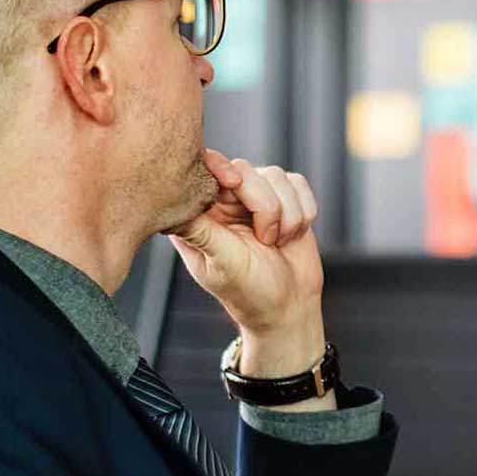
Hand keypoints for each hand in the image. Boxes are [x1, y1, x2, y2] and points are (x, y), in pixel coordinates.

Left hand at [165, 151, 333, 407]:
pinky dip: (303, 211)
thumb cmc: (250, 292)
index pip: (203, 171)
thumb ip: (202, 231)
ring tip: (278, 243)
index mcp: (200, 215)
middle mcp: (226, 201)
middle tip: (266, 239)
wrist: (290, 307)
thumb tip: (172, 210)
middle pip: (244, 169)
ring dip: (287, 213)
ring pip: (276, 175)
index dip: (219, 168)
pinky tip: (293, 236)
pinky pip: (298, 183)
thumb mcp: (222, 262)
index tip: (234, 185)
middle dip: (264, 204)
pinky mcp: (286, 200)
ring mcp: (257, 199)